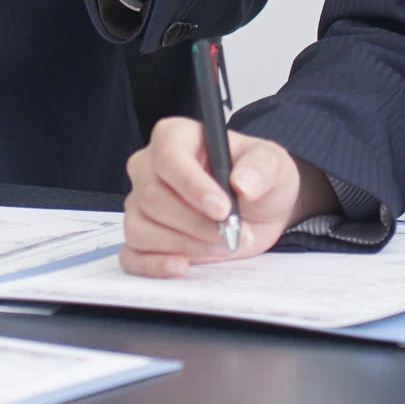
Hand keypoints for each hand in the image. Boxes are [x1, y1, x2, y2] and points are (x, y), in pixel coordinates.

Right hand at [121, 117, 316, 275]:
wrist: (260, 210)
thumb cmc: (257, 178)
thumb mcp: (273, 164)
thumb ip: (261, 167)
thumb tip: (243, 182)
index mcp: (174, 137)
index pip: (168, 157)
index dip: (192, 185)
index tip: (223, 209)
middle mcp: (149, 167)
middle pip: (152, 198)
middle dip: (197, 223)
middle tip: (234, 233)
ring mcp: (140, 204)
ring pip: (141, 228)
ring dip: (185, 245)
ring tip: (222, 246)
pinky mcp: (143, 236)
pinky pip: (131, 255)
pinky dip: (153, 265)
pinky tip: (182, 266)